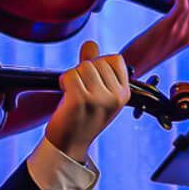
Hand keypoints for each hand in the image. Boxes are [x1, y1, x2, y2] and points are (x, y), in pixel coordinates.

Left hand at [44, 38, 130, 161]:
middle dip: (83, 72)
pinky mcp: (81, 100)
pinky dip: (64, 82)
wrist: (69, 146)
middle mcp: (115, 96)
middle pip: (96, 61)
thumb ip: (94, 65)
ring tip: (73, 95)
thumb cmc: (82, 117)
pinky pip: (70, 75)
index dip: (99, 65)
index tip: (93, 84)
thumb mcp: (96, 92)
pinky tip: (66, 96)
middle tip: (80, 93)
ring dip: (73, 77)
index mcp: (124, 93)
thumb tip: (90, 43)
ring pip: (82, 66)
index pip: (115, 59)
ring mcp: (99, 98)